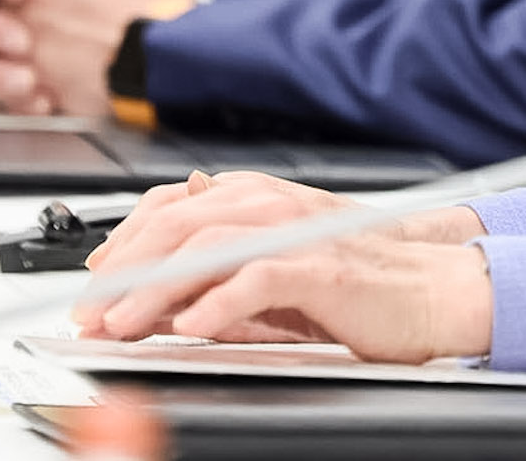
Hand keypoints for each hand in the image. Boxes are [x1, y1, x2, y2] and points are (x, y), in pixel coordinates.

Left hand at [74, 169, 487, 357]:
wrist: (435, 289)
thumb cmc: (362, 283)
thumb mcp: (278, 269)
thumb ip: (225, 267)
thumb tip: (163, 285)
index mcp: (259, 199)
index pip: (172, 206)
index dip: (124, 239)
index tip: (93, 277)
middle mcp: (273, 206)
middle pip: (177, 225)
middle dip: (123, 270)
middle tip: (90, 312)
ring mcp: (297, 233)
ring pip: (207, 249)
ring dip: (154, 291)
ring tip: (121, 326)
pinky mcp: (322, 268)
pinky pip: (258, 279)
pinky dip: (218, 304)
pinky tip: (190, 327)